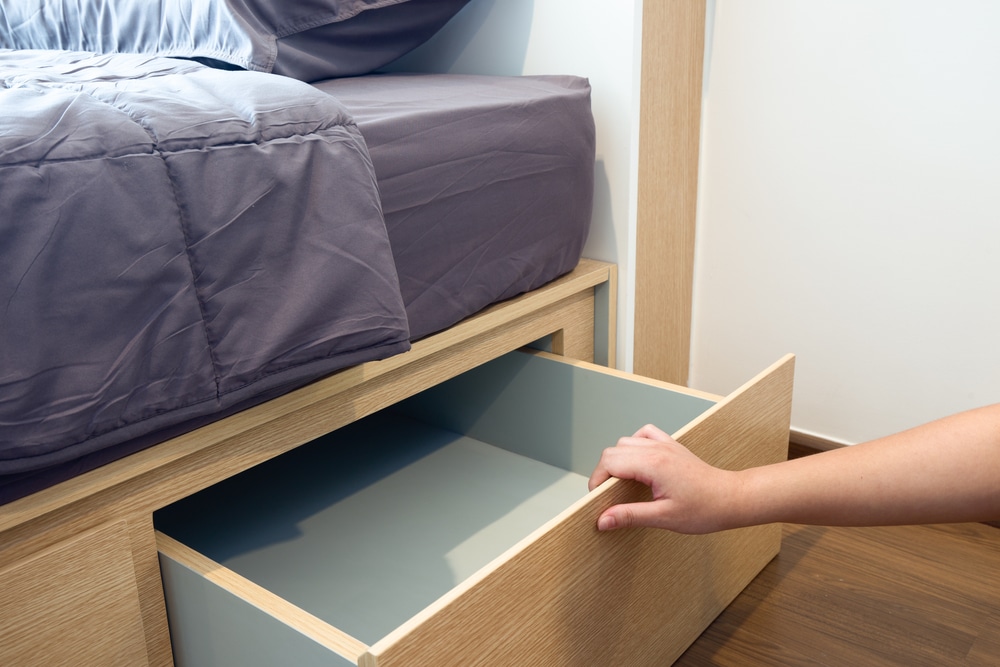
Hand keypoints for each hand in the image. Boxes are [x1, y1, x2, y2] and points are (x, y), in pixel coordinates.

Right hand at [588, 424, 739, 533]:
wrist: (731, 499)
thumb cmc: (704, 509)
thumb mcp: (664, 517)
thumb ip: (630, 516)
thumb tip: (603, 520)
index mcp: (653, 464)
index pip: (609, 462)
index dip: (596, 480)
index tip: (596, 499)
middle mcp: (656, 449)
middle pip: (613, 451)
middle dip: (603, 472)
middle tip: (607, 495)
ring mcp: (664, 444)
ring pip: (625, 442)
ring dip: (617, 460)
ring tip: (621, 483)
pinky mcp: (671, 446)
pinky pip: (644, 434)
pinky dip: (634, 445)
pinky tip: (637, 463)